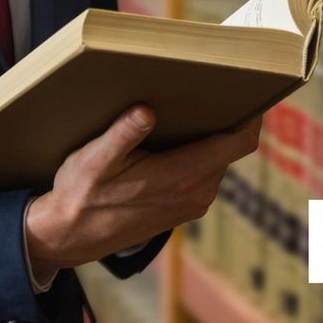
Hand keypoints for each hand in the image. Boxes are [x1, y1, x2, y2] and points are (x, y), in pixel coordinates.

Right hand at [24, 105, 261, 283]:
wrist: (68, 237)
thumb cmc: (80, 194)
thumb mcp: (93, 160)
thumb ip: (121, 135)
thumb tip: (145, 110)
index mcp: (181, 177)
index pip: (238, 143)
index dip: (252, 116)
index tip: (255, 88)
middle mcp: (195, 193)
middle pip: (232, 148)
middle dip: (230, 118)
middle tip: (221, 84)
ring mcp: (192, 203)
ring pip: (219, 160)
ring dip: (214, 136)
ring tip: (199, 105)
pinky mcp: (183, 207)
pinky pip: (207, 172)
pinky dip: (203, 152)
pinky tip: (182, 135)